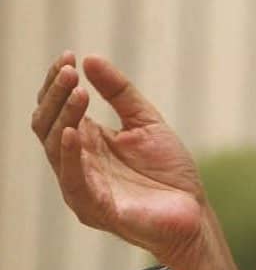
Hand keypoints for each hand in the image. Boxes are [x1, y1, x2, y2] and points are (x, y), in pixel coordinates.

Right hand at [31, 52, 207, 267]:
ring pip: (56, 149)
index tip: (68, 56)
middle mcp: (78, 163)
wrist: (194, 213)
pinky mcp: (95, 207)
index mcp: (88, 142)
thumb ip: (120, 93)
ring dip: (64, 117)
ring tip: (78, 92)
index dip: (58, 83)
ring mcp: (83, 186)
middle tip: (69, 71)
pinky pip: (74, 180)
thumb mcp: (146, 122)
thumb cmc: (168, 173)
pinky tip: (73, 131)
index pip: (58, 109)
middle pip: (48, 125)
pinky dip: (70, 155)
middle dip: (55, 96)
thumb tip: (90, 59)